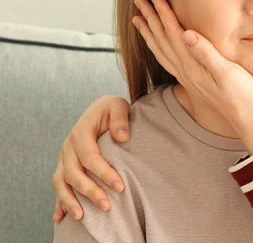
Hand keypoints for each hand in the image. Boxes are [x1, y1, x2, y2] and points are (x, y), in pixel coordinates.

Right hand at [51, 95, 129, 221]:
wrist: (101, 109)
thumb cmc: (112, 109)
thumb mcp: (118, 106)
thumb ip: (120, 119)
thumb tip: (122, 137)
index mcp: (80, 131)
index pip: (89, 156)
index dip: (104, 173)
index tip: (120, 186)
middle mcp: (68, 146)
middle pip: (74, 173)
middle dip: (89, 191)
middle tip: (107, 206)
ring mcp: (64, 157)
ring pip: (61, 182)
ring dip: (70, 200)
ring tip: (81, 217)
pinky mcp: (64, 165)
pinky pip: (58, 185)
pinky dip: (59, 202)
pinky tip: (60, 218)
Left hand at [132, 0, 252, 152]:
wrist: (248, 120)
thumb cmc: (243, 96)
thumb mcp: (228, 73)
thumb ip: (206, 53)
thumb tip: (186, 34)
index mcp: (193, 66)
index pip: (174, 34)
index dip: (163, 13)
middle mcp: (186, 72)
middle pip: (162, 41)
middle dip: (150, 19)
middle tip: (140, 2)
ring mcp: (188, 78)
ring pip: (162, 51)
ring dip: (150, 34)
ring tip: (139, 20)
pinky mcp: (193, 82)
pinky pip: (168, 61)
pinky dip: (159, 49)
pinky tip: (160, 46)